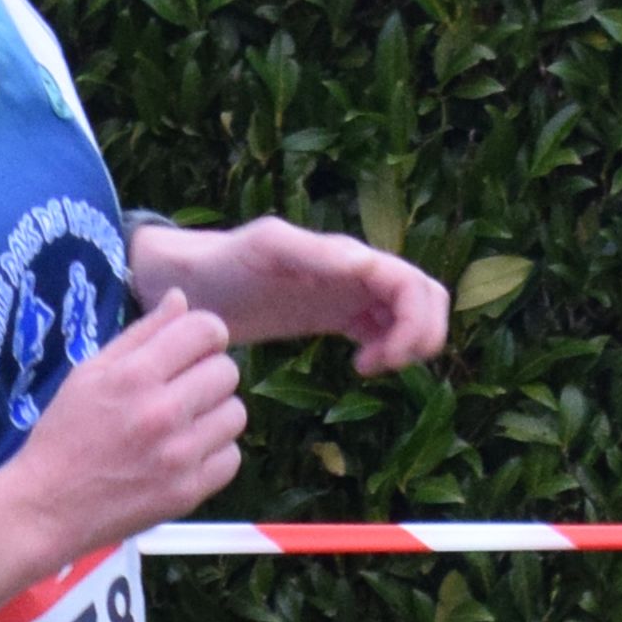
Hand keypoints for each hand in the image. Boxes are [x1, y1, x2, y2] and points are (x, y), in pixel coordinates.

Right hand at [5, 288, 245, 545]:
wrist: (47, 507)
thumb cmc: (64, 435)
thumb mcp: (90, 373)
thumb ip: (140, 334)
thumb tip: (181, 299)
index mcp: (134, 375)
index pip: (206, 330)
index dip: (206, 333)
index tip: (194, 348)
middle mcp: (161, 412)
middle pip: (227, 371)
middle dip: (208, 374)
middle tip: (183, 391)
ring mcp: (178, 455)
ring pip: (236, 414)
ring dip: (215, 414)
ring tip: (185, 424)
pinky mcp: (187, 491)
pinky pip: (231, 457)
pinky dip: (213, 454)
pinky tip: (185, 454)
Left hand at [132, 215, 451, 372]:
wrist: (195, 282)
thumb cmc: (225, 263)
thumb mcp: (266, 252)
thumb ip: (315, 255)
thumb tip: (366, 264)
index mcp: (348, 256)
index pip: (414, 285)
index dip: (415, 325)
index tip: (381, 361)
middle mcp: (357, 270)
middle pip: (426, 297)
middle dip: (421, 336)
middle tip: (381, 368)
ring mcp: (350, 290)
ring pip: (411, 312)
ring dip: (407, 344)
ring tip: (367, 369)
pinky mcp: (337, 311)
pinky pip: (385, 326)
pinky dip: (388, 348)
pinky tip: (358, 367)